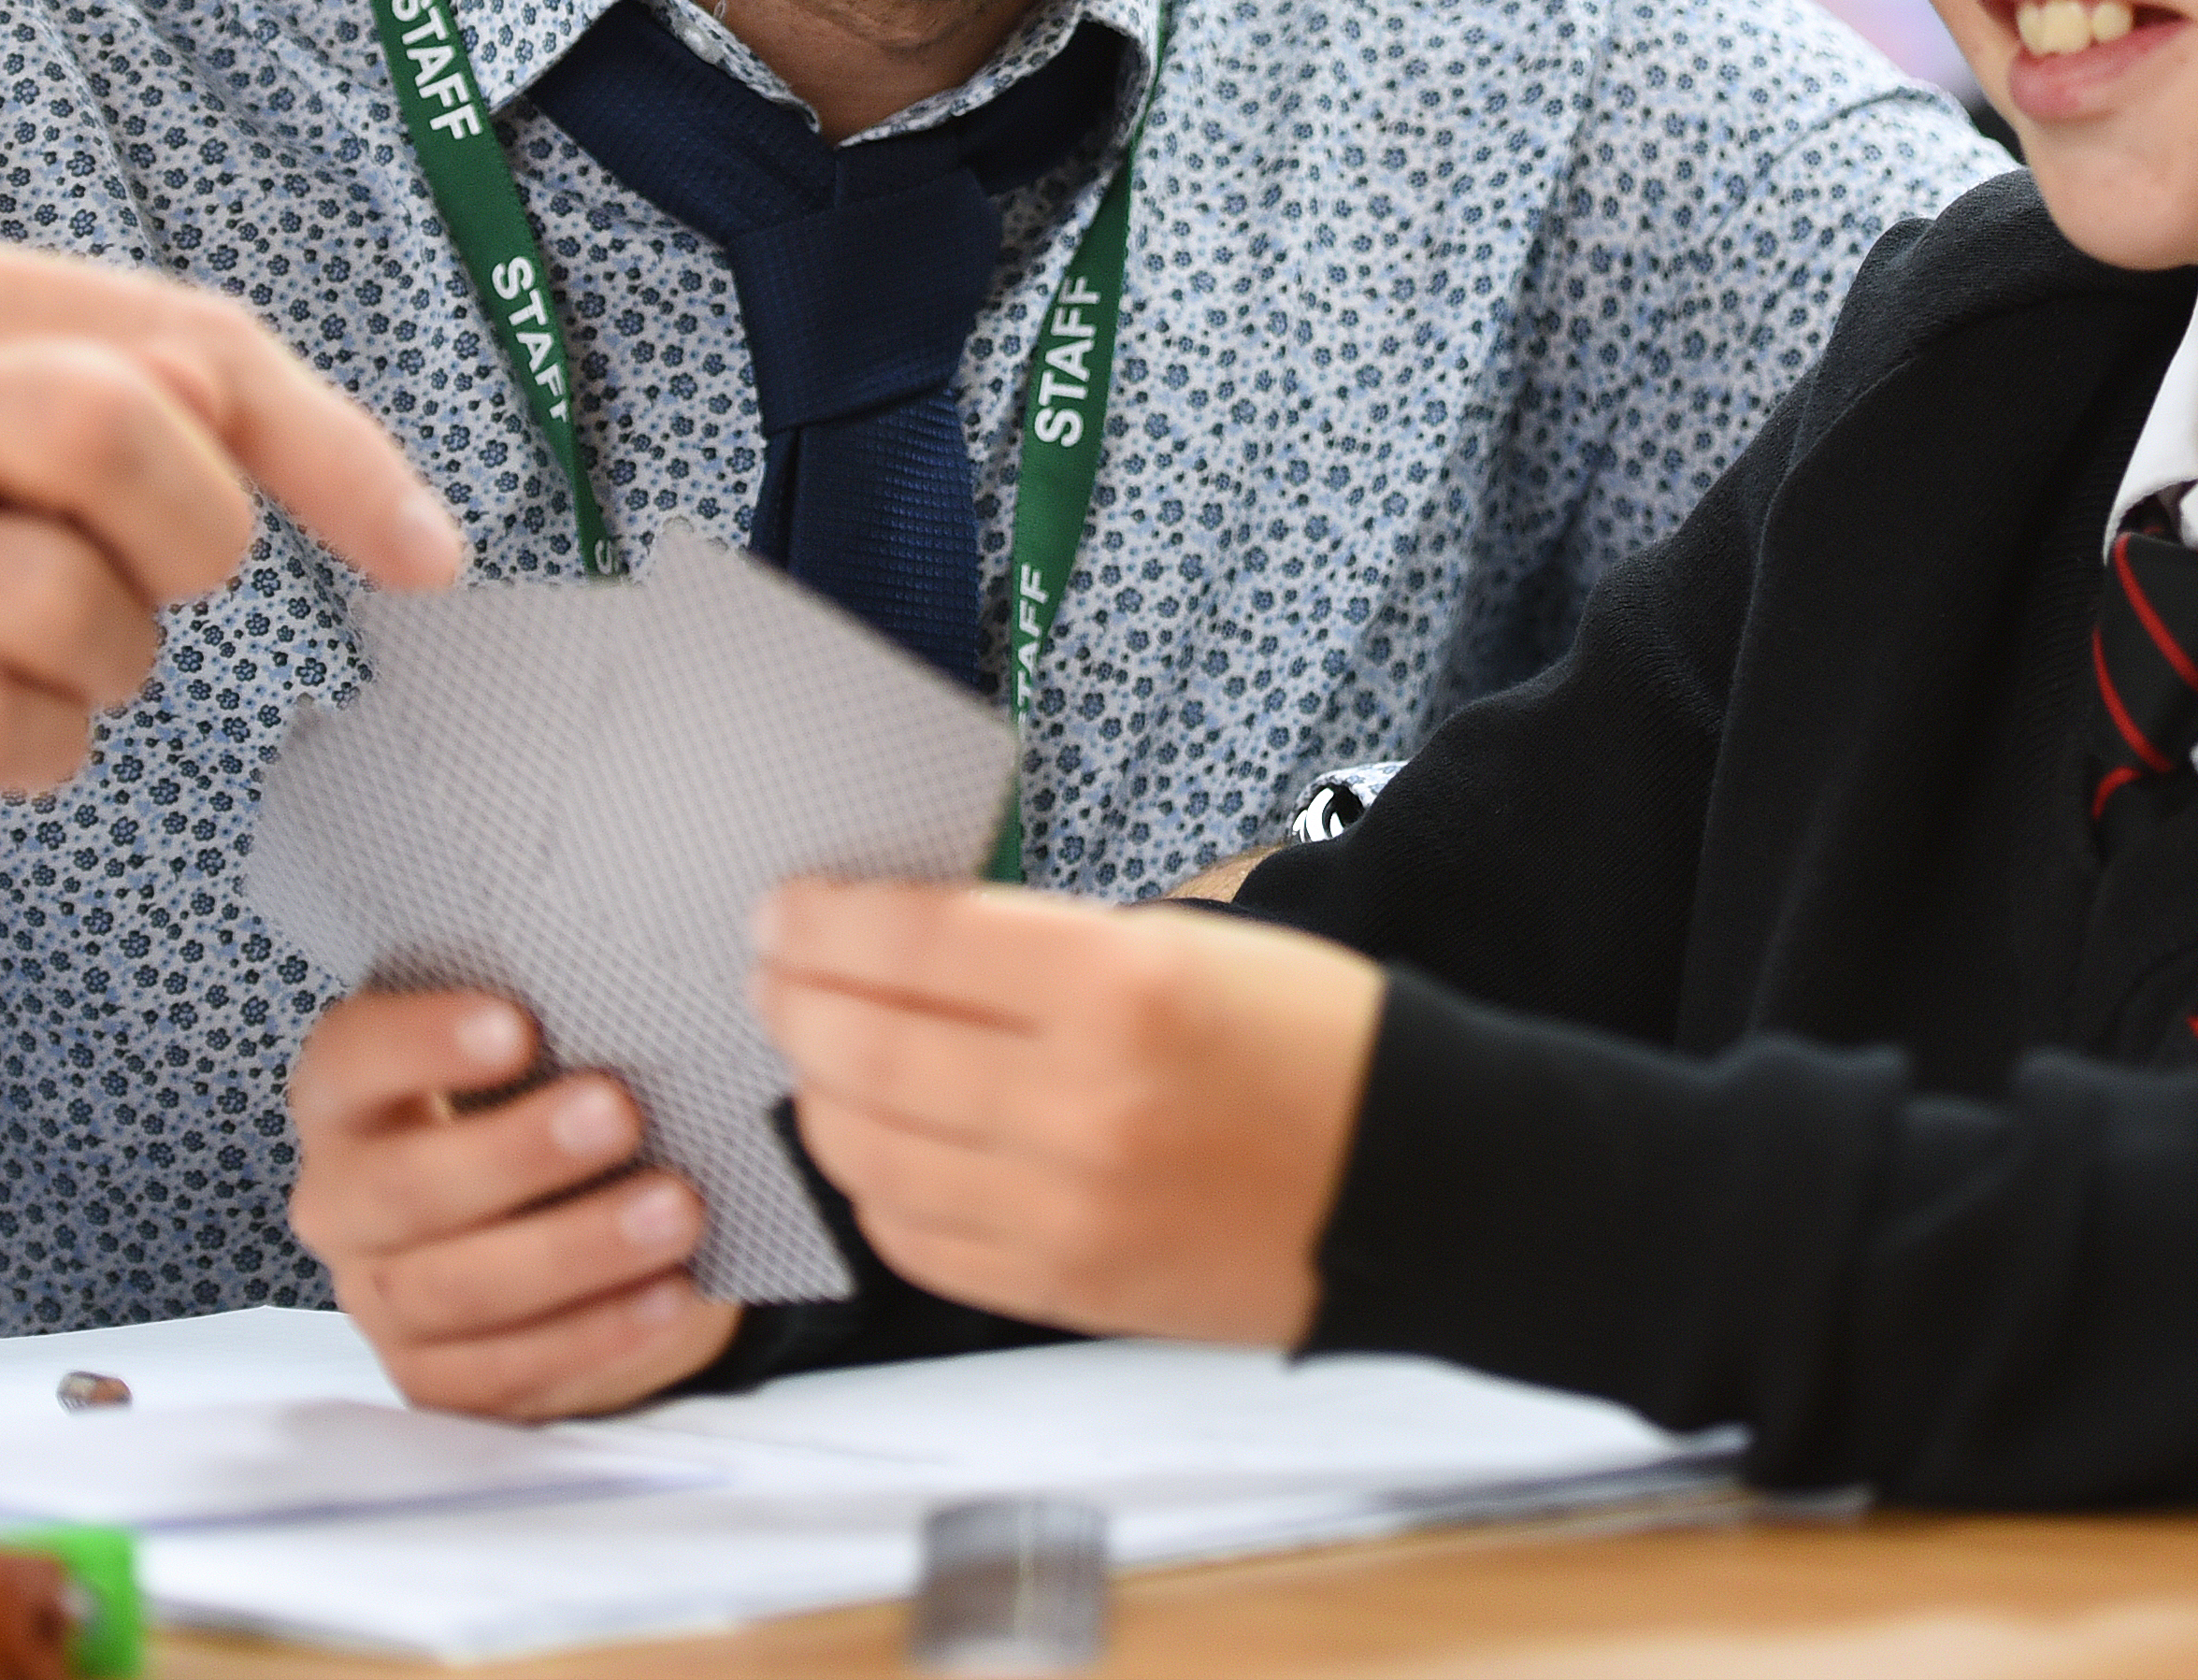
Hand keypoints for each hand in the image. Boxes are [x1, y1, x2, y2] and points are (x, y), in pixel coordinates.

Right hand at [0, 222, 464, 1078]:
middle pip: (117, 429)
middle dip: (194, 538)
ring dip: (109, 667)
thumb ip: (172, 417)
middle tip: (162, 591)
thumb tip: (413, 523)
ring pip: (65, 598)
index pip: (180, 338)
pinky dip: (33, 750)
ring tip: (40, 664)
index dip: (329, 446)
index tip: (427, 552)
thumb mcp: (2, 439)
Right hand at [287, 990, 741, 1415]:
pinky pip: (500, 1371)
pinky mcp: (432, 1377)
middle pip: (400, 1189)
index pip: (352, 1058)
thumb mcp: (543, 1056)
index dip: (421, 1043)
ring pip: (452, 1289)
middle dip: (514, 1154)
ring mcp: (380, 1298)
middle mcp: (345, 1199)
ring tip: (674, 1211)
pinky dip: (591, 1334)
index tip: (516, 1026)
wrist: (562, 1227)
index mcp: (350, 1096)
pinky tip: (665, 1294)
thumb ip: (568, 1023)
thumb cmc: (541, 1109)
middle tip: (617, 1113)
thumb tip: (665, 990)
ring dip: (571, 1251)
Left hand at [751, 883, 1384, 1347]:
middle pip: (869, 1046)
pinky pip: (917, 1239)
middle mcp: (1081, 1104)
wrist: (1424, 1185)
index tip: (787, 908)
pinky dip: (871, 1185)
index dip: (826, 920)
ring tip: (811, 1053)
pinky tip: (871, 1143)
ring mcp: (1067, 1211)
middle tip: (773, 971)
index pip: (916, 941)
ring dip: (816, 1091)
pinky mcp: (1067, 1290)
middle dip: (795, 999)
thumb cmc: (1319, 1044)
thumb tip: (906, 943)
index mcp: (1121, 989)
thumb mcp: (1192, 942)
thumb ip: (1045, 946)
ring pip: (871, 1149)